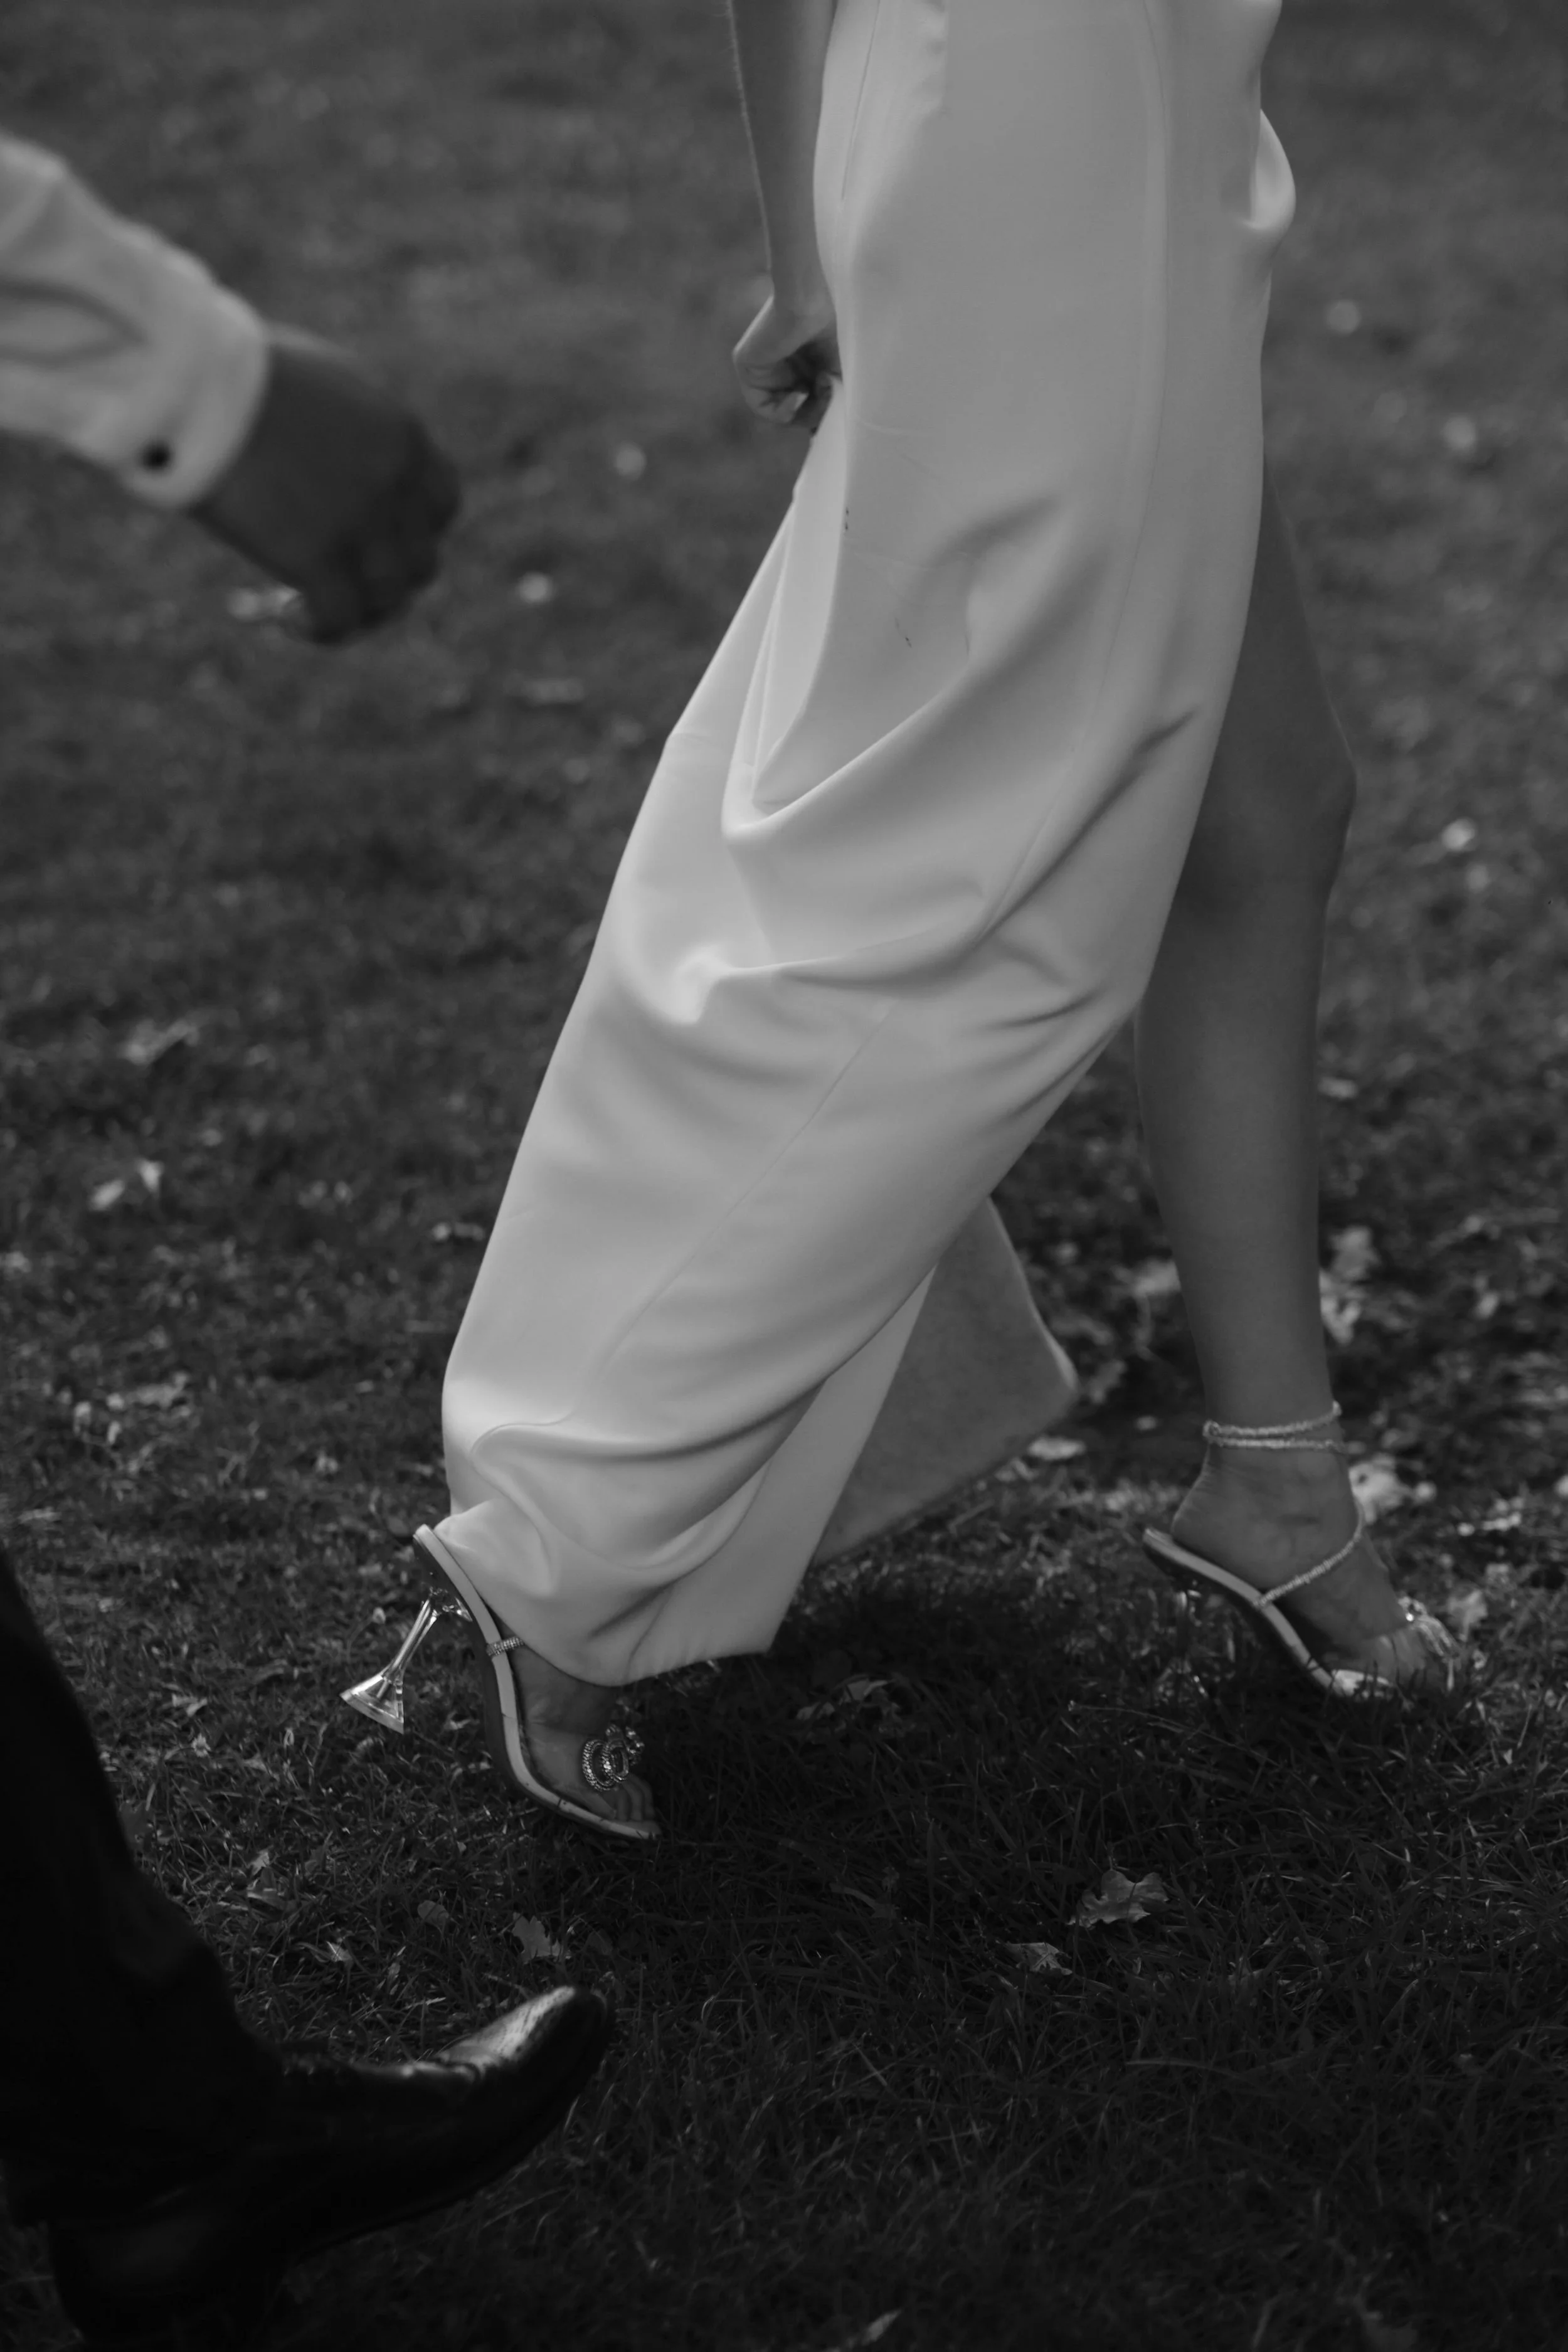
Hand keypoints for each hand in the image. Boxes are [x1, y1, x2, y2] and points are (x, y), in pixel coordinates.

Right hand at [193, 324, 460, 642]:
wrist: (195, 376)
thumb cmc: (236, 369)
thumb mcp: (321, 389)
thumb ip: (350, 434)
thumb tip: (334, 469)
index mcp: (402, 435)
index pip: (442, 505)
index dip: (412, 533)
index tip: (372, 541)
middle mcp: (395, 482)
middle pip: (419, 563)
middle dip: (380, 581)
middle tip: (329, 582)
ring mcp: (361, 522)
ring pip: (387, 600)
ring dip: (349, 613)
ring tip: (291, 604)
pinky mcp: (317, 556)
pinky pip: (339, 619)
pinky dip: (315, 629)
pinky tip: (270, 614)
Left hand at [732, 283, 839, 434]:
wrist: (807, 300)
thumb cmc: (826, 326)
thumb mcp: (834, 369)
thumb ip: (830, 398)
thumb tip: (827, 429)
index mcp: (796, 364)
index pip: (803, 404)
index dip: (818, 417)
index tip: (832, 422)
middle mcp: (777, 368)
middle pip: (793, 412)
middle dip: (815, 412)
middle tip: (829, 395)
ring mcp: (760, 369)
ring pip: (779, 413)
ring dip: (803, 411)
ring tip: (819, 390)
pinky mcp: (745, 367)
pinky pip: (761, 407)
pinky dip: (783, 410)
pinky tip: (798, 395)